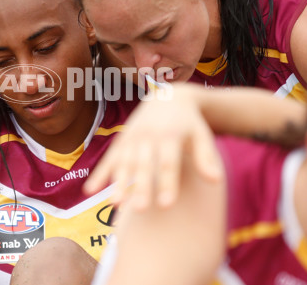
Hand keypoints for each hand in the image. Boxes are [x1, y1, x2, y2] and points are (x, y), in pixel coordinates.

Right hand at [84, 85, 223, 209]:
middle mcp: (148, 135)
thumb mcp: (202, 135)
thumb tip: (216, 180)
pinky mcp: (122, 140)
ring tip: (115, 205)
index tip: (166, 206)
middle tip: (140, 210)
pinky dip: (100, 174)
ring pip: (124, 162)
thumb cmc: (190, 123)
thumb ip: (206, 157)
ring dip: (118, 183)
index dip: (167, 183)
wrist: (170, 96)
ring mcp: (132, 137)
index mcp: (170, 134)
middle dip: (141, 186)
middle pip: (144, 164)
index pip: (168, 162)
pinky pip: (109, 158)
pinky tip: (90, 190)